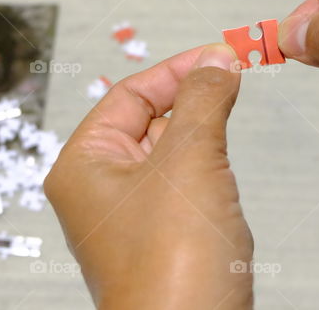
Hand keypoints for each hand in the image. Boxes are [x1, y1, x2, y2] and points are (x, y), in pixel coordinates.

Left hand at [45, 44, 252, 308]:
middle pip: (147, 121)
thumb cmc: (172, 263)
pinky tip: (226, 177)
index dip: (177, 69)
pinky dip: (208, 173)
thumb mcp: (189, 159)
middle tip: (235, 75)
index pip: (128, 95)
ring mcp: (130, 220)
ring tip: (232, 122)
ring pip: (169, 155)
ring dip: (202, 136)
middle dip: (192, 100)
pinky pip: (184, 190)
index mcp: (83, 166)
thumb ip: (203, 100)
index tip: (221, 54)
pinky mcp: (163, 243)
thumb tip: (218, 61)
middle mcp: (99, 191)